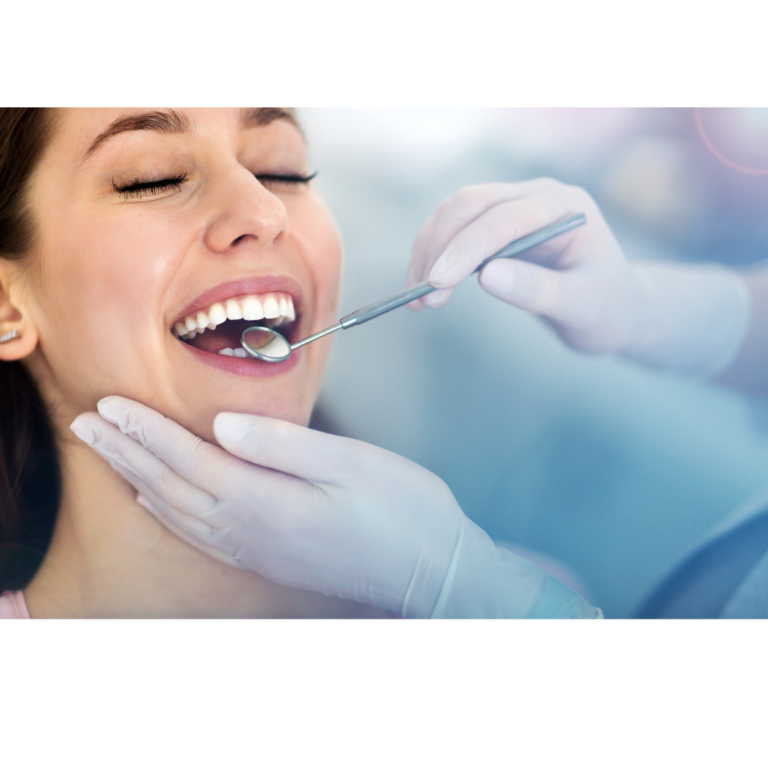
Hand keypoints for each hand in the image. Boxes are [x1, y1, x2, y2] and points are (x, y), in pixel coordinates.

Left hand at [71, 397, 600, 619]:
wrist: (432, 573)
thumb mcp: (354, 464)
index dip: (148, 432)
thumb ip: (285, 444)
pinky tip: (157, 502)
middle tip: (88, 425)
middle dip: (127, 453)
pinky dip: (168, 515)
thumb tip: (224, 424)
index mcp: (271, 503)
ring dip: (138, 480)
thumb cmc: (403, 513)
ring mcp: (259, 552)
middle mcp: (253, 533)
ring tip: (110, 456)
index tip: (111, 406)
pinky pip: (201, 537)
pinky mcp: (269, 560)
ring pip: (179, 514)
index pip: (192, 460)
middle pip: (173, 488)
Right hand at [407, 179, 643, 354]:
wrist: (613, 307)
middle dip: (440, 249)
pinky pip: (455, 229)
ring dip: (430, 252)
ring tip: (419, 300)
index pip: (503, 218)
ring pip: (455, 213)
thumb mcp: (581, 306)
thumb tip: (487, 276)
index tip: (436, 283)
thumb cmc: (605, 308)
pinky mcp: (498, 224)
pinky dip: (435, 256)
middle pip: (471, 205)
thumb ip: (537, 290)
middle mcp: (537, 196)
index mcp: (564, 207)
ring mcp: (516, 206)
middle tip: (422, 298)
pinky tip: (426, 288)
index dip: (465, 248)